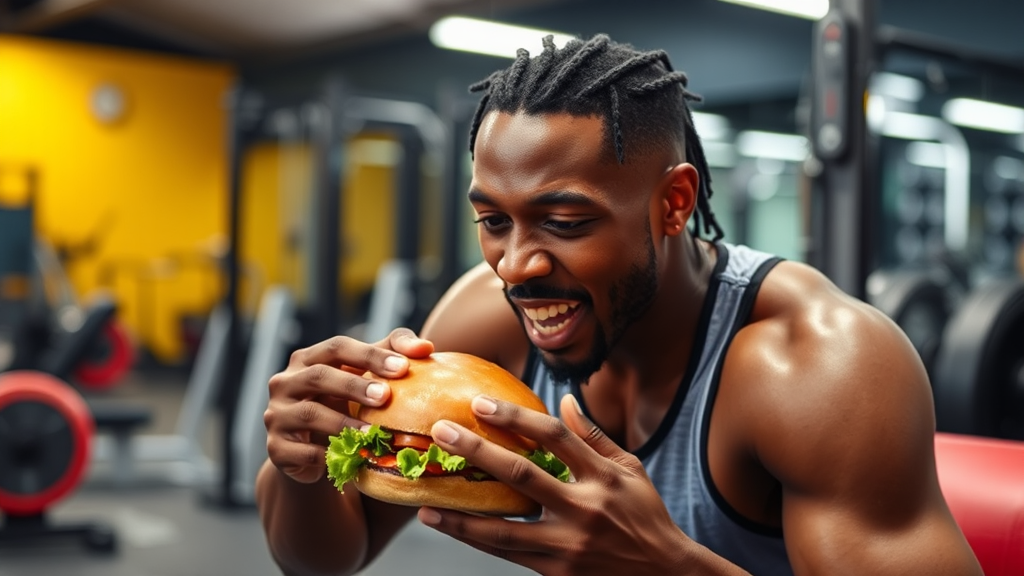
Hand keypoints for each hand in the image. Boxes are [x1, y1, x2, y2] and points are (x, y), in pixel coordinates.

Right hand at [263, 328, 432, 483]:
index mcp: (308, 358)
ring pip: (309, 414)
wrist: (310, 449)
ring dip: (343, 423)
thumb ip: (391, 354)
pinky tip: (351, 459)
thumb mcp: (363, 376)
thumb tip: (426, 347)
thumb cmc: (343, 402)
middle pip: (319, 376)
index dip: (370, 355)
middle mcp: (285, 382)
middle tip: (385, 397)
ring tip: (372, 434)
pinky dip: (327, 456)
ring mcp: (277, 415)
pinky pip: (301, 452)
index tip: (403, 367)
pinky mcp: (276, 448)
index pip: (337, 347)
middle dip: (353, 386)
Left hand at [417, 394, 693, 575]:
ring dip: (461, 516)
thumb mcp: (631, 471)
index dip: (516, 417)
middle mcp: (584, 510)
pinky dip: (477, 541)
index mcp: (603, 477)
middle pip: (521, 476)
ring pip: (504, 529)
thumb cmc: (646, 517)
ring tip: (426, 504)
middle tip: (441, 434)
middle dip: (477, 452)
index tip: (481, 403)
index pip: (554, 438)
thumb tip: (565, 400)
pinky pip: (508, 554)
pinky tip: (452, 529)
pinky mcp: (557, 573)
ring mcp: (568, 546)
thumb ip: (594, 437)